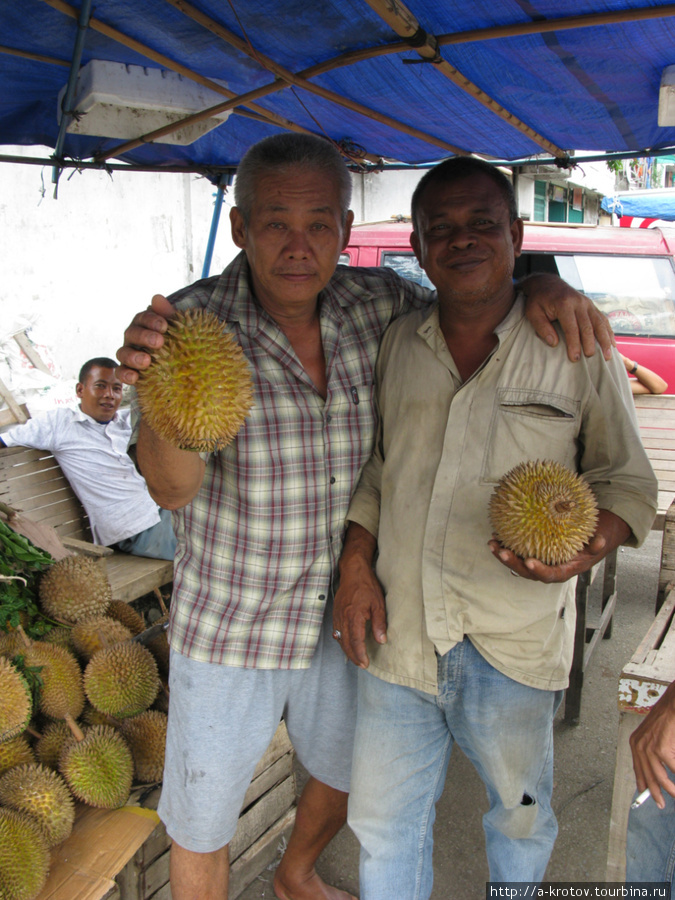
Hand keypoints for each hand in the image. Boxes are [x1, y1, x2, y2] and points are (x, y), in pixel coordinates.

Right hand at [116, 294, 174, 384]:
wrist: (180, 365)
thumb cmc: (177, 342)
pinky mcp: (128, 371)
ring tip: (146, 361)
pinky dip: (125, 375)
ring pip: (123, 353)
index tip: (164, 326)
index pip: (143, 318)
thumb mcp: (176, 328)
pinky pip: (121, 372)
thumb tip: (157, 297)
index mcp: (144, 324)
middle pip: (132, 334)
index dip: (151, 320)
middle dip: (144, 337)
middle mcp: (133, 337)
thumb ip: (167, 315)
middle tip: (159, 342)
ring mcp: (128, 354)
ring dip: (133, 356)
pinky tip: (135, 378)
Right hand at [333, 523, 385, 667]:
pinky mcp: (335, 612)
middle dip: (353, 656)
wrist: (353, 571)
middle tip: (361, 665)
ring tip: (355, 658)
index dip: (360, 654)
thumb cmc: (367, 586)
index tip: (365, 663)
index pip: (355, 640)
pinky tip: (346, 644)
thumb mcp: (379, 604)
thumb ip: (379, 623)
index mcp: (354, 615)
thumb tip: (381, 640)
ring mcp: (337, 614)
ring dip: (346, 650)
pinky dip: (341, 640)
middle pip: (345, 642)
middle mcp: (343, 617)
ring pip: (339, 637)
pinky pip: (336, 630)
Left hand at [488, 509, 630, 583]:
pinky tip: (496, 534)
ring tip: (492, 543)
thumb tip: (599, 541)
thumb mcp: (599, 542)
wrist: (591, 537)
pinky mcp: (532, 552)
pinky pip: (517, 551)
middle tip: (501, 552)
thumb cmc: (593, 541)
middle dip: (512, 563)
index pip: (549, 575)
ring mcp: (539, 562)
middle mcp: (548, 569)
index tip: (529, 562)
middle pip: (527, 571)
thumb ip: (596, 545)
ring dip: (503, 554)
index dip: (539, 570)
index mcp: (563, 571)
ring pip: (518, 563)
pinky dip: (506, 544)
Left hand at [521, 272, 614, 361]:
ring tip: (608, 356)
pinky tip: (612, 344)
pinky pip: (603, 319)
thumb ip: (542, 327)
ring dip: (605, 339)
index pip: (571, 328)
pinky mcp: (591, 305)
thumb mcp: (533, 313)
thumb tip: (554, 343)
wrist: (547, 283)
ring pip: (599, 323)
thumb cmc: (538, 301)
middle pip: (588, 326)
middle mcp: (579, 302)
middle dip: (590, 344)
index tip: (575, 358)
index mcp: (564, 304)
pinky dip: (608, 332)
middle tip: (590, 358)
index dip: (574, 344)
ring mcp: (587, 303)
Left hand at [629, 681, 674, 807]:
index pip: (637, 769)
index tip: (646, 795)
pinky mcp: (661, 750)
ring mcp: (649, 748)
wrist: (674, 704)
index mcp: (635, 743)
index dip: (642, 784)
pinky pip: (673, 770)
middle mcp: (639, 746)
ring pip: (660, 778)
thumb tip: (658, 770)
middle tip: (661, 805)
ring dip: (670, 791)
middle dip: (655, 794)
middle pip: (647, 777)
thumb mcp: (653, 734)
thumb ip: (652, 751)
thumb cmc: (667, 718)